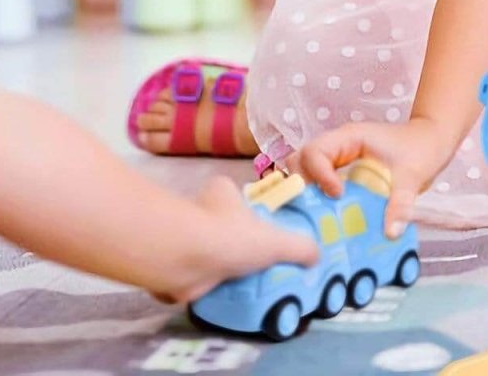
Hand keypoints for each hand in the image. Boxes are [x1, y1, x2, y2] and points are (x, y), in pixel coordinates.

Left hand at [160, 175, 318, 303]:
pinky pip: (191, 273)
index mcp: (222, 193)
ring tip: (237, 283)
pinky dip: (201, 284)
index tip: (255, 229)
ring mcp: (183, 236)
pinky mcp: (172, 263)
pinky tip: (215, 294)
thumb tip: (316, 256)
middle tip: (249, 262)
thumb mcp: (276, 241)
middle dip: (230, 241)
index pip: (232, 194)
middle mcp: (199, 209)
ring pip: (203, 248)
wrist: (185, 261)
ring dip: (216, 265)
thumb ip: (299, 247)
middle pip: (218, 223)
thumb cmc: (230, 237)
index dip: (244, 209)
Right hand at [291, 118, 453, 240]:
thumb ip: (401, 203)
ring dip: (306, 193)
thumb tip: (391, 233)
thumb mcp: (412, 176)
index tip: (337, 195)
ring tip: (318, 217)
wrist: (431, 142)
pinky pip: (319, 182)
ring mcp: (338, 159)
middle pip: (302, 160)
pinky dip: (317, 199)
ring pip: (305, 171)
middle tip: (316, 210)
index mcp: (349, 138)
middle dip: (303, 185)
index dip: (319, 174)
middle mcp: (338, 146)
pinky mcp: (342, 173)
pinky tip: (327, 220)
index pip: (316, 151)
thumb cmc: (421, 149)